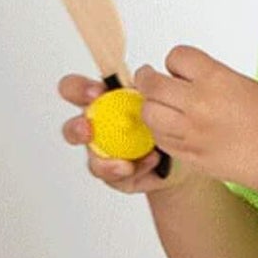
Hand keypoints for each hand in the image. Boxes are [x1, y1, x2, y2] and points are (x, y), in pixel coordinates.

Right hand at [58, 74, 172, 194]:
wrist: (184, 152)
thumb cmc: (166, 118)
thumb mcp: (158, 98)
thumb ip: (146, 90)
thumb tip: (145, 78)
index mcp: (102, 103)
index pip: (75, 91)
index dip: (78, 90)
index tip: (95, 92)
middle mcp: (99, 130)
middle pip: (72, 130)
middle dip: (76, 129)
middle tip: (88, 130)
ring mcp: (105, 156)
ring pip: (93, 163)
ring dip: (105, 164)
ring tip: (126, 165)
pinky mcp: (116, 178)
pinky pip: (116, 179)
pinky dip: (134, 171)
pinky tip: (150, 162)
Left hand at [133, 47, 257, 189]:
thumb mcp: (240, 83)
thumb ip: (206, 76)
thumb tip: (177, 75)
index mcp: (216, 79)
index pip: (176, 56)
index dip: (173, 61)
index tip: (175, 67)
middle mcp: (199, 104)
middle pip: (152, 85)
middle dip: (146, 78)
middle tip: (147, 77)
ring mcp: (191, 132)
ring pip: (148, 113)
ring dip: (150, 106)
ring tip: (158, 105)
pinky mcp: (188, 155)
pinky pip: (159, 138)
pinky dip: (160, 130)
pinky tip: (170, 127)